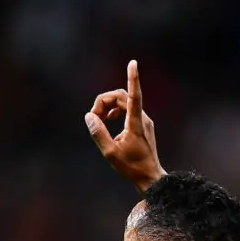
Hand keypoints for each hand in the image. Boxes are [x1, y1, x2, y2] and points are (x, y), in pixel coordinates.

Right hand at [84, 60, 165, 192]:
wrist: (150, 177)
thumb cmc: (131, 167)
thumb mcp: (110, 153)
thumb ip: (98, 133)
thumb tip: (89, 116)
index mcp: (135, 123)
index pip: (134, 95)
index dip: (133, 78)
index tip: (133, 63)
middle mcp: (142, 118)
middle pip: (122, 97)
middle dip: (104, 101)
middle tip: (93, 117)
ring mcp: (143, 121)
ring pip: (124, 103)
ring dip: (108, 106)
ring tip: (99, 120)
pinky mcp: (142, 125)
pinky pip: (127, 110)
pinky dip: (115, 111)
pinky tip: (109, 121)